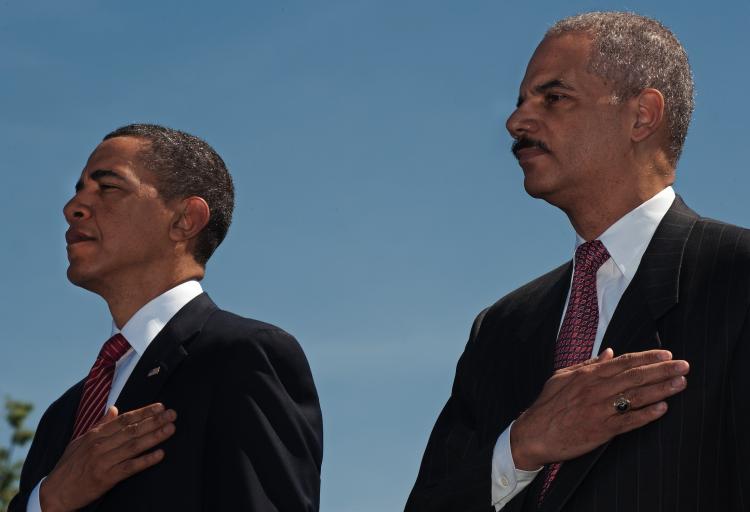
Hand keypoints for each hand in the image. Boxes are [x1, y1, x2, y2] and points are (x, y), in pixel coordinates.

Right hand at [40, 403, 176, 511]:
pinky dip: (145, 460)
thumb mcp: (80, 441)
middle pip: (132, 430)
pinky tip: (160, 454)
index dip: (144, 412)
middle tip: (173, 414)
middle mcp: (100, 446)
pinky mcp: (106, 478)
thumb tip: (113, 408)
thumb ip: (99, 425)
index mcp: (94, 435)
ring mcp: (103, 462)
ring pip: (134, 446)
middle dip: (154, 421)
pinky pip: (130, 467)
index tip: (160, 407)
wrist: (54, 493)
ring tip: (171, 429)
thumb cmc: (68, 466)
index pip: (124, 420)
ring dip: (154, 436)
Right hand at [510, 348, 688, 469]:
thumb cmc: (548, 405)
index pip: (623, 362)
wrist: (533, 433)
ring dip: (660, 389)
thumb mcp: (563, 377)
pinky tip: (663, 408)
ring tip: (680, 383)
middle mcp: (595, 389)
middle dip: (661, 370)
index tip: (666, 354)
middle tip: (683, 365)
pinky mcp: (601, 430)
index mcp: (587, 375)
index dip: (646, 357)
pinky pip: (628, 421)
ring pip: (635, 396)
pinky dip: (646, 414)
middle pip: (634, 376)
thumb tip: (609, 353)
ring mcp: (599, 410)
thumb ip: (587, 365)